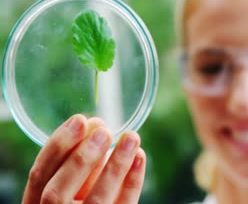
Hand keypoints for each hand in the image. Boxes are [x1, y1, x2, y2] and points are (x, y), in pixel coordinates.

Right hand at [22, 114, 145, 203]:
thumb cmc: (79, 198)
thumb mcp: (68, 187)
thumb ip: (74, 165)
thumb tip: (96, 127)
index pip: (39, 175)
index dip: (57, 146)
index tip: (80, 120)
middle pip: (58, 192)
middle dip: (81, 158)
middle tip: (104, 131)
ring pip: (97, 200)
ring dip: (115, 165)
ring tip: (130, 138)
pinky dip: (133, 180)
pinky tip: (139, 156)